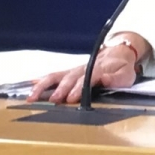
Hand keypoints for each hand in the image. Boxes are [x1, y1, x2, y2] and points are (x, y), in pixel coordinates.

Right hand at [27, 36, 143, 103]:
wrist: (118, 54)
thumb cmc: (121, 68)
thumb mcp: (125, 75)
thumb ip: (116, 79)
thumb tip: (105, 80)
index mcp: (98, 70)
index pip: (87, 78)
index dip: (79, 88)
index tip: (71, 98)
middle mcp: (82, 69)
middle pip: (69, 78)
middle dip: (60, 89)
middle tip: (53, 100)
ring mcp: (73, 71)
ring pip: (56, 76)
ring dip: (43, 86)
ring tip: (32, 97)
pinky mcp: (68, 73)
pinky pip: (53, 76)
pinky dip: (41, 80)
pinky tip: (30, 86)